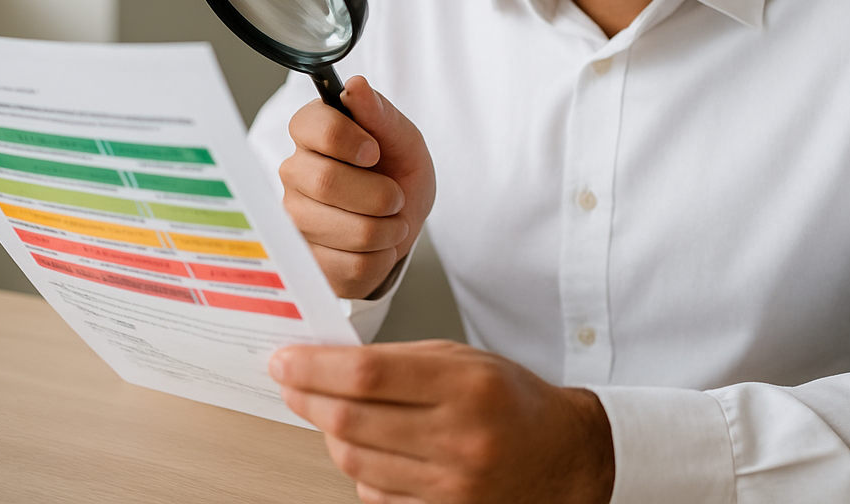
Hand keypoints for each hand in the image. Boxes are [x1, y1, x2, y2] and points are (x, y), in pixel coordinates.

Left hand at [270, 340, 614, 503]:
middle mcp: (460, 437)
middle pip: (352, 420)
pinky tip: (367, 447)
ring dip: (329, 433)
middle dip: (307, 397)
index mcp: (467, 385)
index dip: (316, 366)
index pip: (369, 373)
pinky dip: (359, 469)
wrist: (562, 457)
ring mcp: (451, 484)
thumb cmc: (512, 402)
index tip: (287, 360)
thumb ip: (402, 359)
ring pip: (354, 460)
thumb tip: (330, 361)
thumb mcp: (466, 360)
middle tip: (291, 381)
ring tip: (330, 411)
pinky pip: (374, 494)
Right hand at [280, 76, 435, 298]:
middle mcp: (293, 174)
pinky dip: (381, 258)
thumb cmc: (396, 170)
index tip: (374, 152)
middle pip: (327, 183)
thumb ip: (379, 114)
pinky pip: (352, 268)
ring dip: (387, 229)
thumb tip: (355, 86)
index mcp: (311, 133)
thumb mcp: (402, 138)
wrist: (402, 220)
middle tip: (395, 195)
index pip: (310, 127)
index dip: (349, 141)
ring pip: (345, 231)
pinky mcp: (308, 262)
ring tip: (390, 221)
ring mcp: (294, 220)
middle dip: (381, 194)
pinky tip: (376, 246)